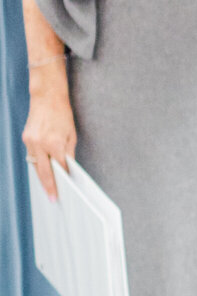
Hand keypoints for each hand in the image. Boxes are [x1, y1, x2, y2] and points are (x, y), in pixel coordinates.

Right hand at [23, 71, 75, 199]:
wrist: (47, 96)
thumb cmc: (62, 114)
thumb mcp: (71, 134)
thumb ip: (68, 153)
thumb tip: (68, 169)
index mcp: (54, 143)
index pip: (59, 168)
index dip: (62, 181)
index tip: (63, 192)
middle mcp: (40, 144)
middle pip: (44, 172)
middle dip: (49, 186)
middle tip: (53, 198)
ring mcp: (30, 141)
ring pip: (35, 165)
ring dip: (41, 176)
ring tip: (48, 188)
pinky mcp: (25, 138)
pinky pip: (31, 156)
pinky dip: (37, 163)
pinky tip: (43, 170)